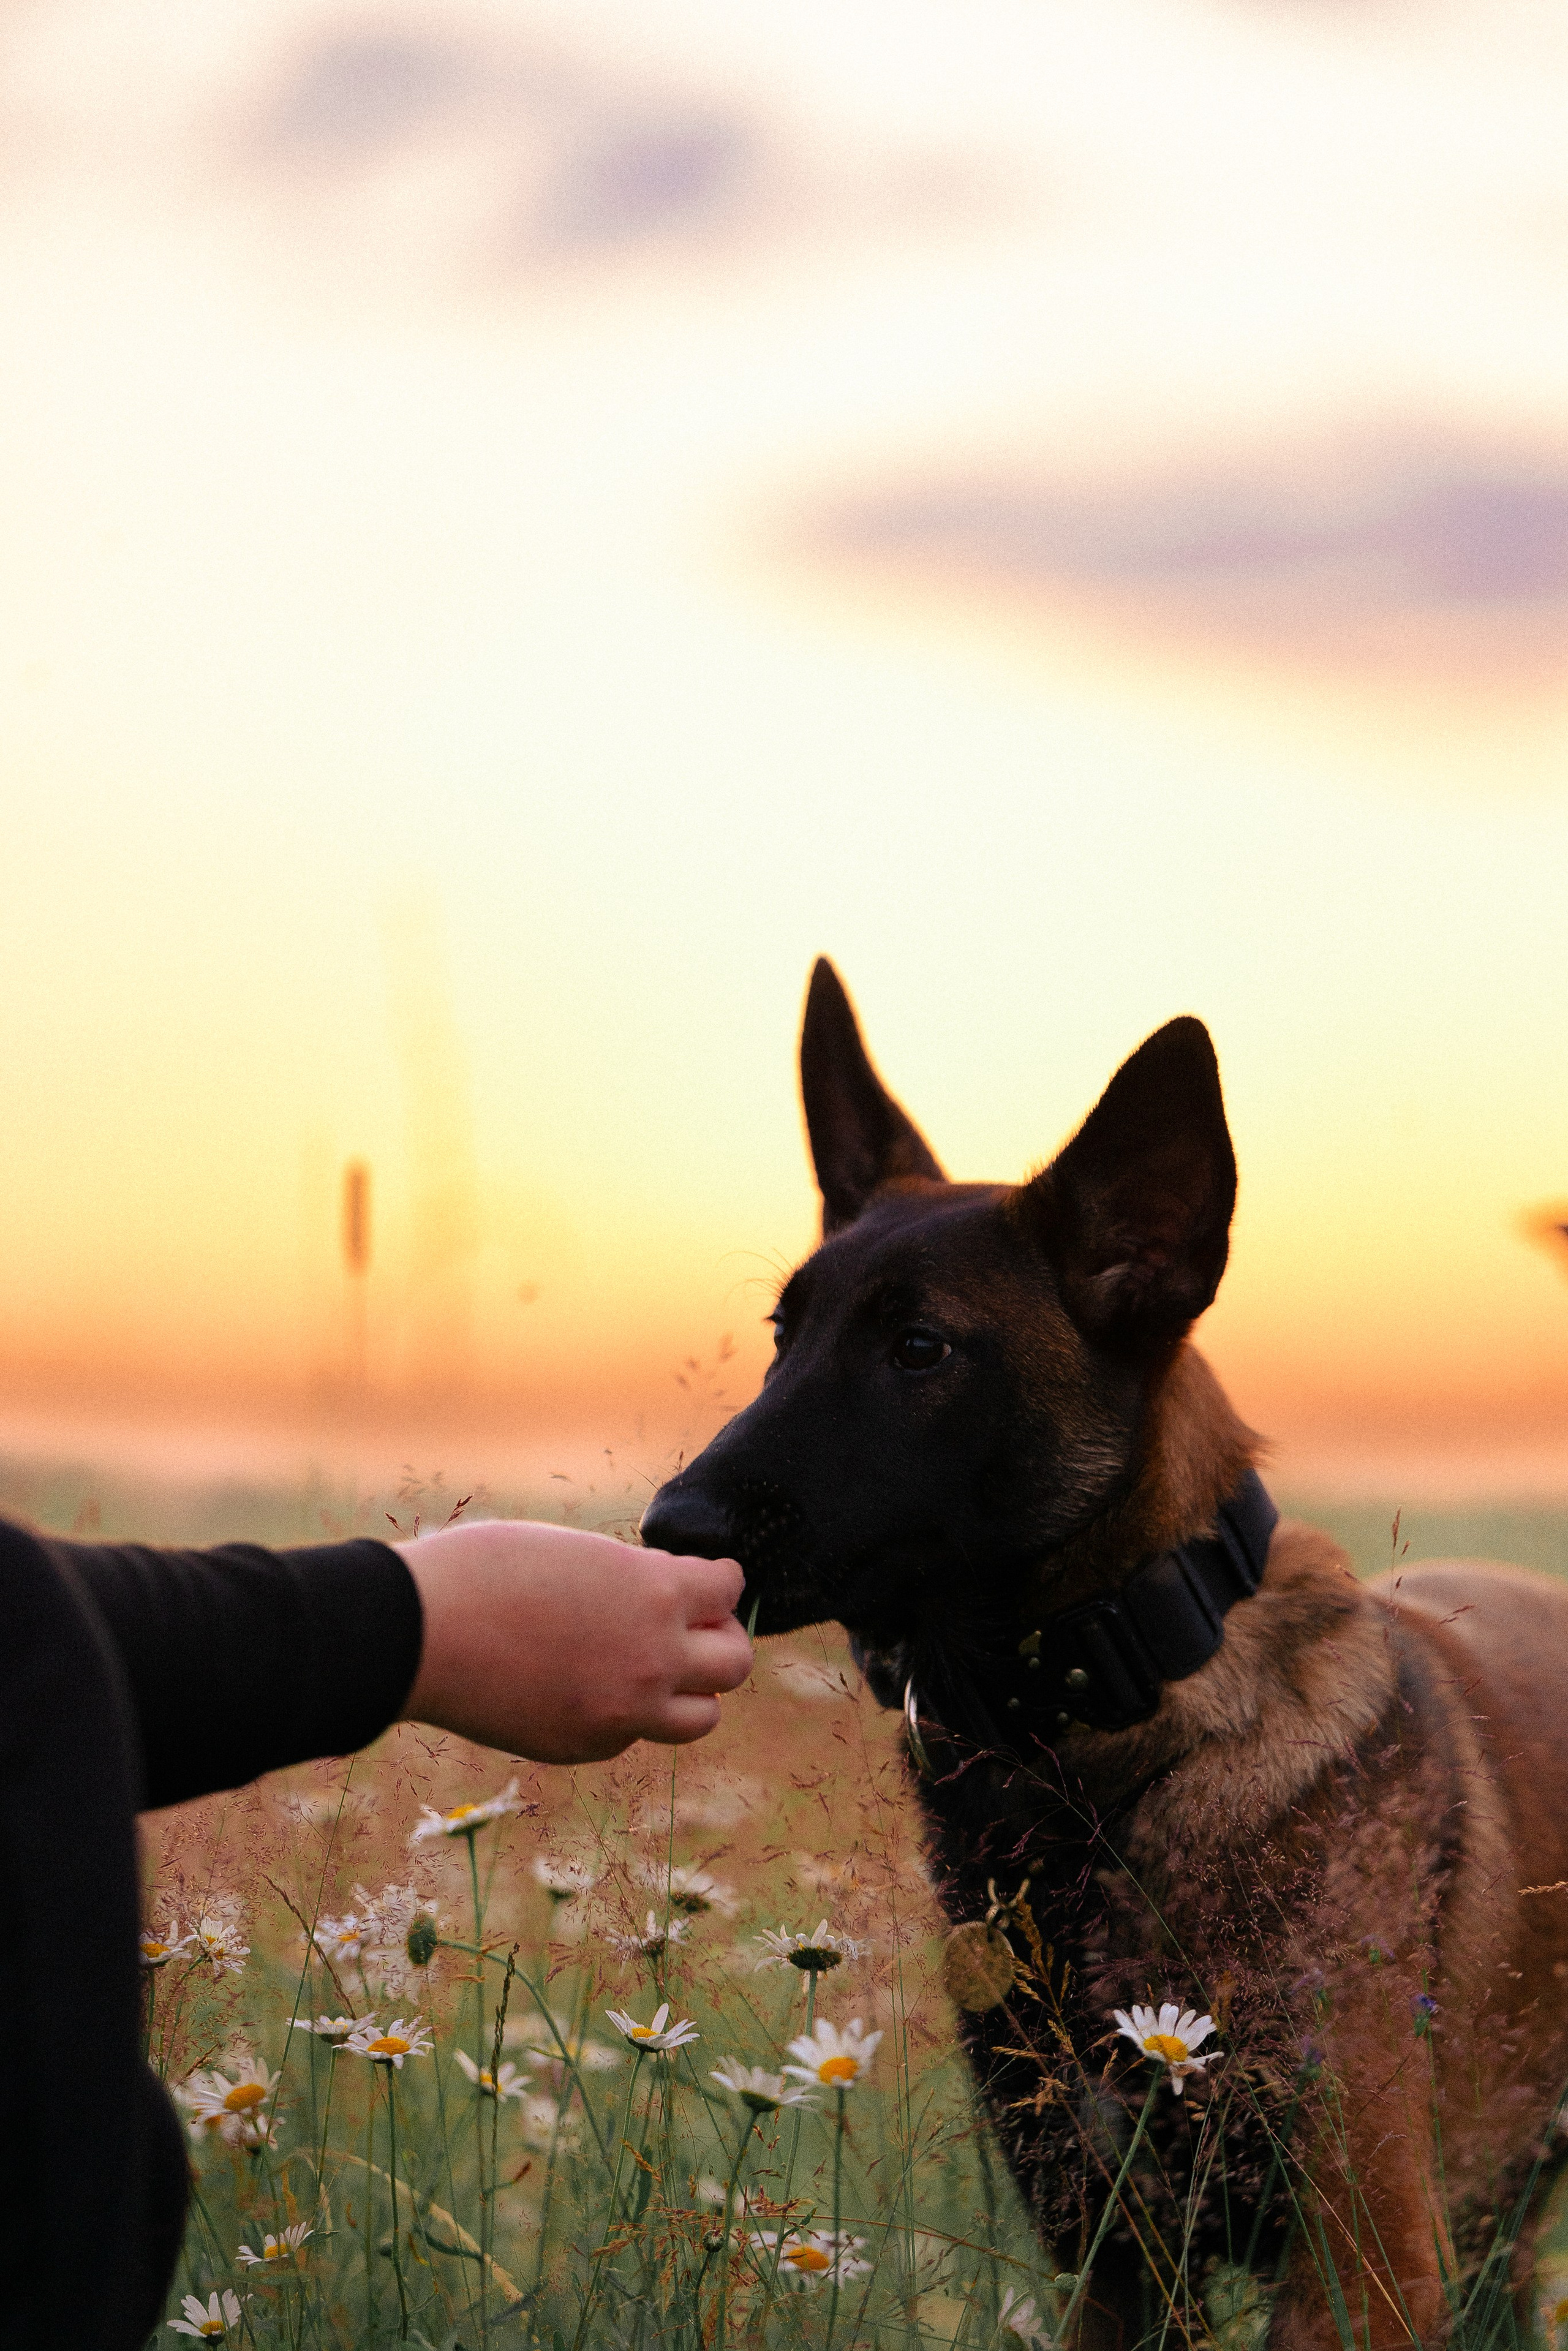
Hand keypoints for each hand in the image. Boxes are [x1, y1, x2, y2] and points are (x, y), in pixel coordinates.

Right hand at [394, 1519, 750, 1763]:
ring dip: (688, 1691)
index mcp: (656, 1593)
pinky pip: (633, 1736)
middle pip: (735, 1665)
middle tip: (685, 1627)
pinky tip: (585, 1686)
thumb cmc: (486, 1570)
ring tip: (650, 1667)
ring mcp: (623, 1712)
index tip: (693, 1580)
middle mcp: (655, 1658)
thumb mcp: (579, 1553)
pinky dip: (626, 1714)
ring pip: (701, 1717)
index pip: (729, 1588)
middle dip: (717, 1640)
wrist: (419, 1633)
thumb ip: (633, 1580)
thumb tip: (663, 1597)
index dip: (713, 1581)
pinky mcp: (585, 1746)